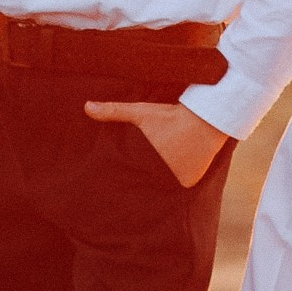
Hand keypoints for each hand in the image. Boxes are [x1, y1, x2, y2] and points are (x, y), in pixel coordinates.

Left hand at [82, 98, 230, 185]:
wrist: (205, 118)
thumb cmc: (170, 116)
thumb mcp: (141, 112)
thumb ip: (113, 111)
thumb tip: (86, 106)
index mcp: (146, 164)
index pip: (132, 177)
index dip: (127, 177)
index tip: (119, 181)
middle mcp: (162, 178)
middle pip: (147, 181)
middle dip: (144, 179)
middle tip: (143, 173)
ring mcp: (177, 182)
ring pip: (163, 184)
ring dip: (162, 180)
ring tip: (159, 171)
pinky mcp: (191, 183)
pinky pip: (180, 184)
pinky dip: (177, 179)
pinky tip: (176, 171)